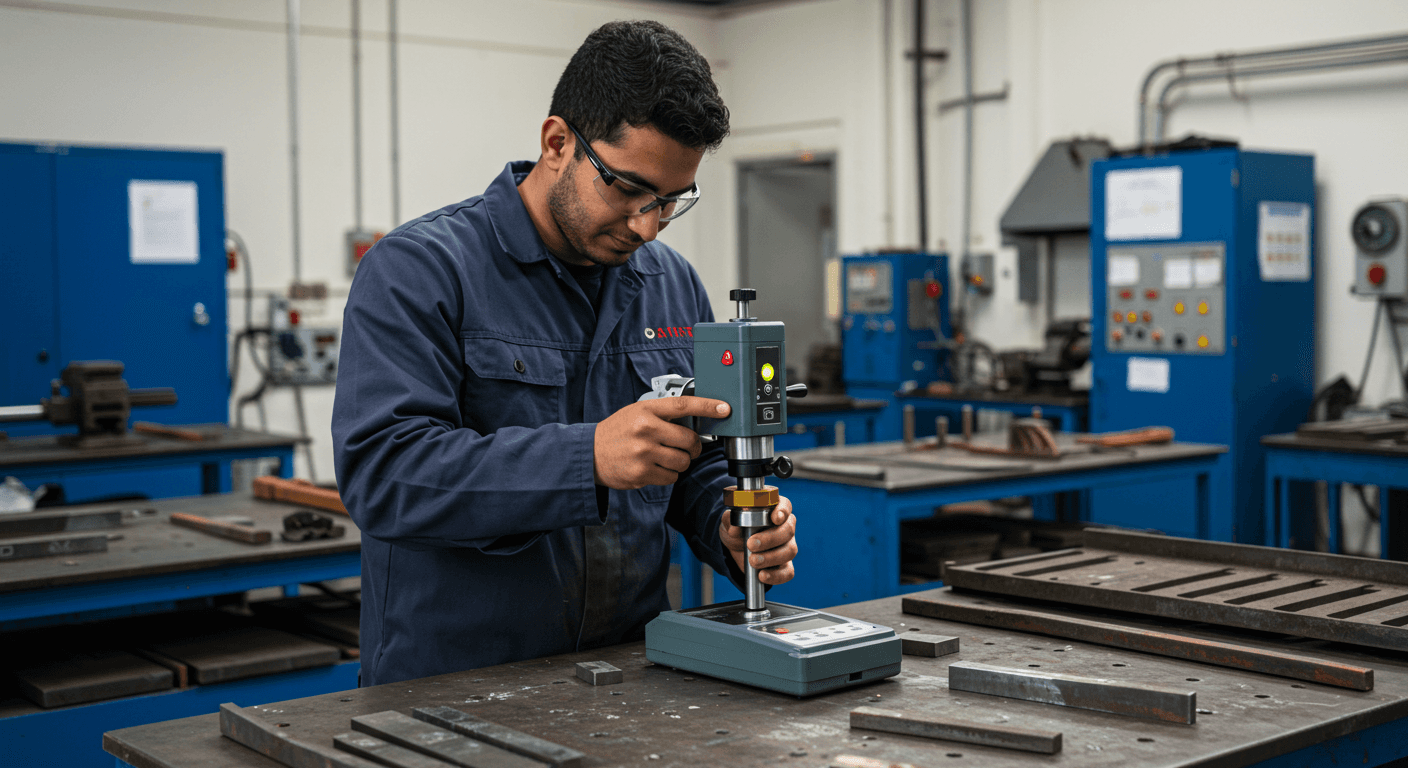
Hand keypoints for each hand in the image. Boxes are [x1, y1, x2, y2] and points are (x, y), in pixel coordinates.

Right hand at [593, 397, 729, 488]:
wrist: (589, 453)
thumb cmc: (617, 431)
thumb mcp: (637, 412)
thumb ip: (663, 414)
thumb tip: (695, 419)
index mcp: (646, 411)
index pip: (683, 405)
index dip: (707, 406)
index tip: (725, 408)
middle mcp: (645, 430)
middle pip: (689, 440)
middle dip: (692, 446)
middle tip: (686, 446)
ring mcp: (644, 453)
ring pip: (683, 462)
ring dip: (680, 462)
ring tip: (664, 457)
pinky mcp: (642, 474)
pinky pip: (671, 477)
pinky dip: (668, 475)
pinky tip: (654, 467)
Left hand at [720, 496, 796, 585]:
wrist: (736, 549)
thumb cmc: (737, 529)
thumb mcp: (729, 522)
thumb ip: (730, 521)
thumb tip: (734, 528)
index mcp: (774, 510)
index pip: (785, 506)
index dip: (782, 511)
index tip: (775, 518)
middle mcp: (785, 527)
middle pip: (788, 530)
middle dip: (770, 538)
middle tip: (751, 544)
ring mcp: (787, 546)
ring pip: (790, 551)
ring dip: (771, 557)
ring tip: (753, 561)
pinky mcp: (784, 565)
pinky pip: (788, 572)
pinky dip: (776, 576)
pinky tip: (762, 575)